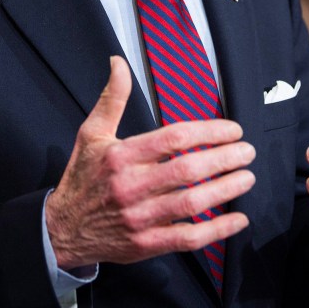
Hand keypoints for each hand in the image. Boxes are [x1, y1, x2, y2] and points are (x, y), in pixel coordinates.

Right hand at [46, 56, 255, 268]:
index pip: (174, 138)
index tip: (232, 130)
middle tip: (247, 151)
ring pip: (192, 204)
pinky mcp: (146, 244)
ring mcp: (140, 218)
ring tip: (247, 177)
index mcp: (121, 156)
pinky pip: (188, 239)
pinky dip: (217, 231)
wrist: (61, 230)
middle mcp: (131, 186)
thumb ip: (111, 98)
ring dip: (225, 190)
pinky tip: (238, 220)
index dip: (209, 132)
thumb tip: (118, 63)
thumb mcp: (91, 134)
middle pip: (188, 170)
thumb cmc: (82, 178)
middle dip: (224, 159)